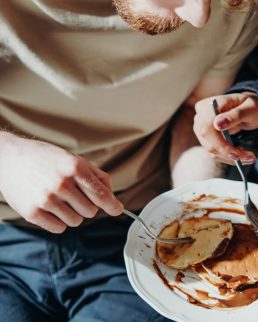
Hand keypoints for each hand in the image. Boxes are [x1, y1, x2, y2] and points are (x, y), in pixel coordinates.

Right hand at [0, 132, 123, 232]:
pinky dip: (59, 221)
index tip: (118, 210)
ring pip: (76, 221)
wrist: (10, 158)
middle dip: (88, 206)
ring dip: (73, 214)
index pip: (101, 195)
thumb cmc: (46, 158)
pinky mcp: (32, 213)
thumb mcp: (74, 159)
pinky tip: (51, 207)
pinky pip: (58, 228)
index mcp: (75, 168)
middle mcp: (62, 184)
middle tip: (76, 196)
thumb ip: (96, 176)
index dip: (112, 205)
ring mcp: (46, 199)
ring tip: (61, 200)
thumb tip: (111, 196)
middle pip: (90, 211)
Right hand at [193, 92, 257, 164]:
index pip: (207, 128)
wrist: (248, 108)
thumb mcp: (250, 109)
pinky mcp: (206, 137)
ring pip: (211, 150)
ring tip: (248, 156)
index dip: (219, 143)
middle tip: (249, 157)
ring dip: (230, 157)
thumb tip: (217, 124)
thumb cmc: (250, 106)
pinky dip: (228, 156)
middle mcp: (201, 115)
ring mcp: (201, 127)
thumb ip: (235, 115)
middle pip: (208, 142)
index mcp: (210, 105)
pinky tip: (241, 153)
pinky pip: (214, 151)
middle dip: (228, 153)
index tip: (236, 152)